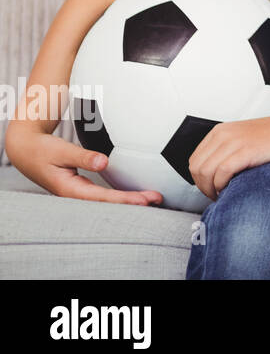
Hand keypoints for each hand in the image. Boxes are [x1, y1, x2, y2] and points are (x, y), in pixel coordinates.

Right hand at [5, 125, 162, 205]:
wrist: (27, 151)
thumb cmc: (43, 150)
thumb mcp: (61, 150)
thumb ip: (82, 157)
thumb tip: (104, 162)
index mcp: (69, 189)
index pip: (102, 198)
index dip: (124, 200)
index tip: (143, 200)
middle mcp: (76, 194)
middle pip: (108, 202)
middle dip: (133, 202)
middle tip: (158, 199)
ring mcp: (79, 192)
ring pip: (107, 200)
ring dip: (130, 200)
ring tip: (154, 199)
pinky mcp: (83, 187)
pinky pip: (105, 194)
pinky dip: (121, 194)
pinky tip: (136, 193)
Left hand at [188, 112, 269, 200]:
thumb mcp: (247, 139)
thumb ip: (229, 151)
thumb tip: (213, 175)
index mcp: (221, 131)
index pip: (194, 160)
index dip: (200, 180)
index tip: (212, 189)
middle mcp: (224, 134)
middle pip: (196, 168)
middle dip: (203, 187)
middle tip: (218, 196)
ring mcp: (234, 142)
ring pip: (205, 173)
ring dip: (211, 190)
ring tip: (225, 196)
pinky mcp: (246, 151)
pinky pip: (221, 174)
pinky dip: (222, 187)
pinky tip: (232, 191)